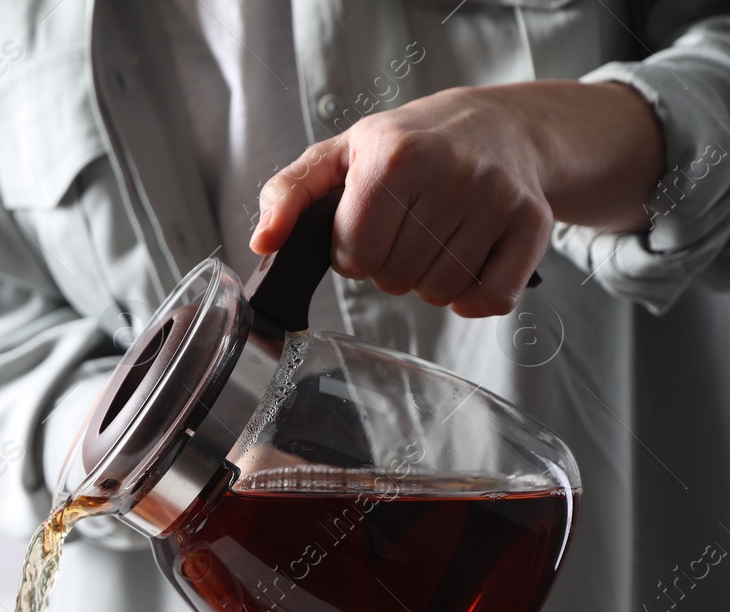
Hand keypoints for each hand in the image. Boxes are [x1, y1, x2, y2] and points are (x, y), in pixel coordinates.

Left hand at [251, 81, 664, 316]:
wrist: (497, 126)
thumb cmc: (407, 147)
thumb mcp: (338, 156)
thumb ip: (287, 195)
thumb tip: (263, 242)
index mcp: (394, 157)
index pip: (354, 255)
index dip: (351, 251)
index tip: (366, 225)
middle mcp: (452, 172)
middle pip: (395, 278)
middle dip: (390, 265)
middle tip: (405, 228)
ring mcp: (497, 198)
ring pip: (439, 293)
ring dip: (428, 279)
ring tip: (435, 236)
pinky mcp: (533, 224)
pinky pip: (489, 300)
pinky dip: (472, 295)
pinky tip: (467, 258)